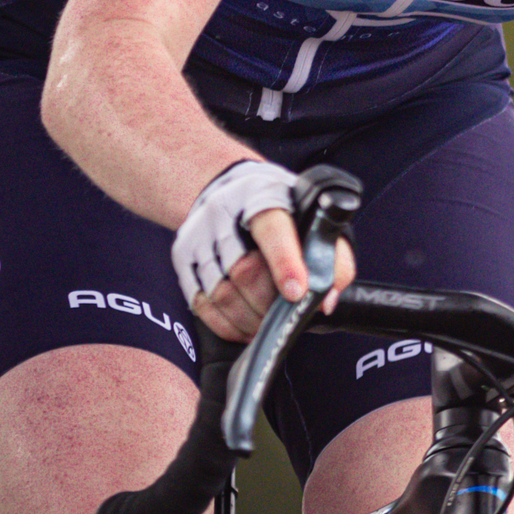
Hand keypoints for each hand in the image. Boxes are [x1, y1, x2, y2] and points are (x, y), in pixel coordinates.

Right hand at [191, 203, 355, 340]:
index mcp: (263, 195)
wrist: (225, 186)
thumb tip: (326, 301)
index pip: (272, 229)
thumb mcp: (310, 215)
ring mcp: (199, 235)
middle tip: (283, 315)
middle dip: (268, 305)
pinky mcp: (183, 255)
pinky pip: (200, 303)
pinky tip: (243, 328)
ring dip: (247, 320)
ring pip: (221, 292)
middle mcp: (225, 211)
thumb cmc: (278, 207)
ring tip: (266, 325)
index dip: (285, 262)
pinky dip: (224, 325)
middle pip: (245, 270)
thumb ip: (331, 255)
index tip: (296, 292)